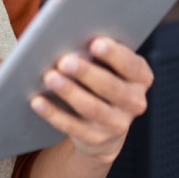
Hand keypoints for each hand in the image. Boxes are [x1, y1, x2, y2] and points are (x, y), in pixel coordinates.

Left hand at [29, 37, 153, 166]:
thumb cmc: (105, 78)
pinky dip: (53, 113)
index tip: (95, 43)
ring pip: (92, 107)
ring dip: (69, 91)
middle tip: (65, 61)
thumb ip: (100, 52)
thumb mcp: (111, 64)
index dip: (114, 54)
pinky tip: (38, 100)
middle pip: (110, 87)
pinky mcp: (96, 138)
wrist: (107, 123)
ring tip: (50, 77)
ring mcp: (117, 123)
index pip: (130, 65)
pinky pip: (72, 126)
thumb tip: (73, 39)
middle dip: (86, 73)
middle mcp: (134, 102)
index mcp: (141, 77)